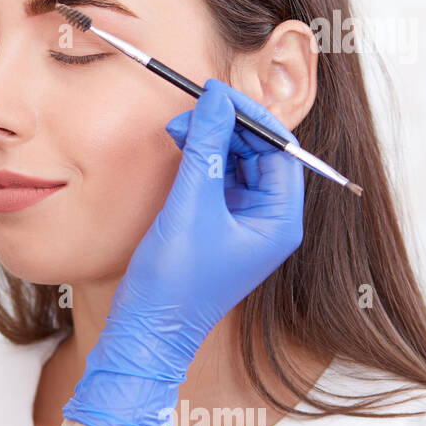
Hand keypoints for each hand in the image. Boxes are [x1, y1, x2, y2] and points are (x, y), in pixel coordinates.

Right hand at [61, 78, 305, 425]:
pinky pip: (215, 181)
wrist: (145, 331)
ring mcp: (242, 225)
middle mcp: (267, 221)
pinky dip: (198, 162)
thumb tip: (216, 99)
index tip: (216, 94)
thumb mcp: (190, 205)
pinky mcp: (215, 228)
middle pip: (258, 153)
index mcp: (280, 220)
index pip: (279, 149)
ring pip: (234, 164)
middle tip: (190, 113)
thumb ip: (205, 147)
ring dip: (209, 142)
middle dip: (225, 128)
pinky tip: (177, 152)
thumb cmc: (175, 282)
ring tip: (177, 131)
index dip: (249, 117)